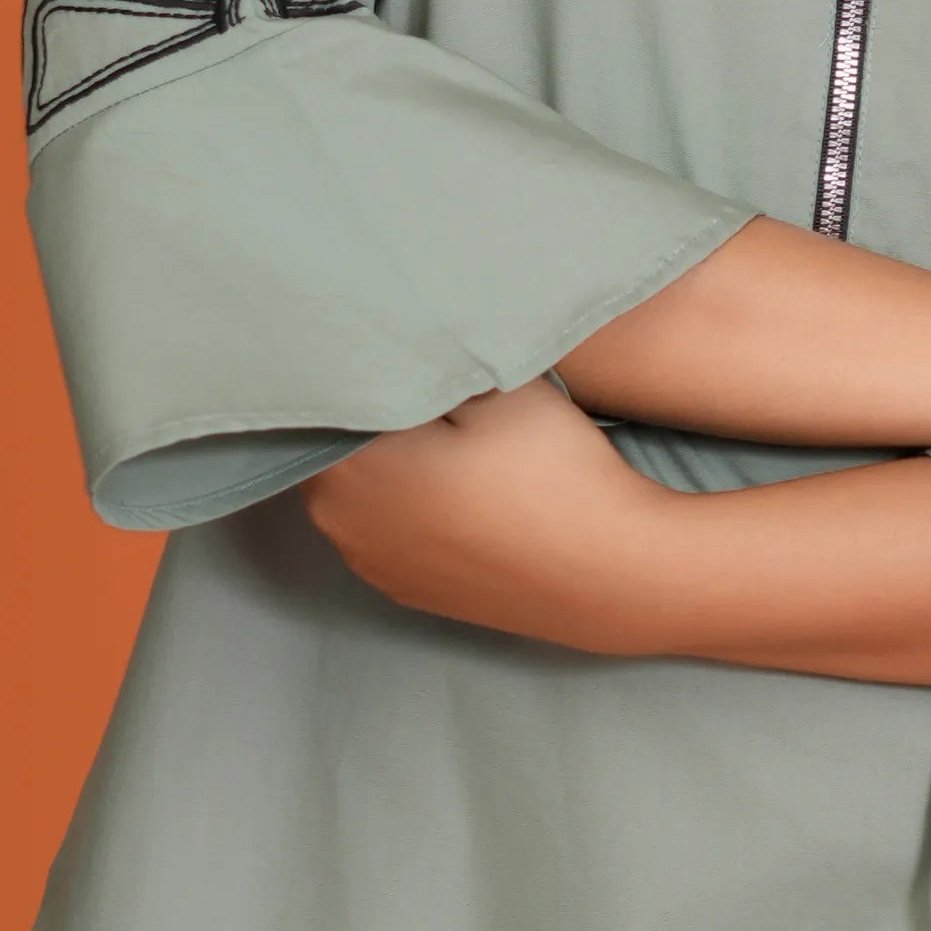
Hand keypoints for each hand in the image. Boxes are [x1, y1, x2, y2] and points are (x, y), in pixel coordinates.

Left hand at [301, 377, 670, 642]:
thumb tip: (389, 343)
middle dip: (362, 412)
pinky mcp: (406, 590)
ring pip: (355, 490)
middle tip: (414, 377)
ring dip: (382, 462)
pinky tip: (449, 488)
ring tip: (436, 436)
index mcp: (348, 468)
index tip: (380, 340)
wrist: (613, 575)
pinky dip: (401, 505)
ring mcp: (371, 564)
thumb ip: (426, 361)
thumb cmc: (553, 473)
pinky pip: (383, 529)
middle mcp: (340, 523)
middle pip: (328, 445)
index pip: (317, 398)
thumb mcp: (494, 386)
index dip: (350, 364)